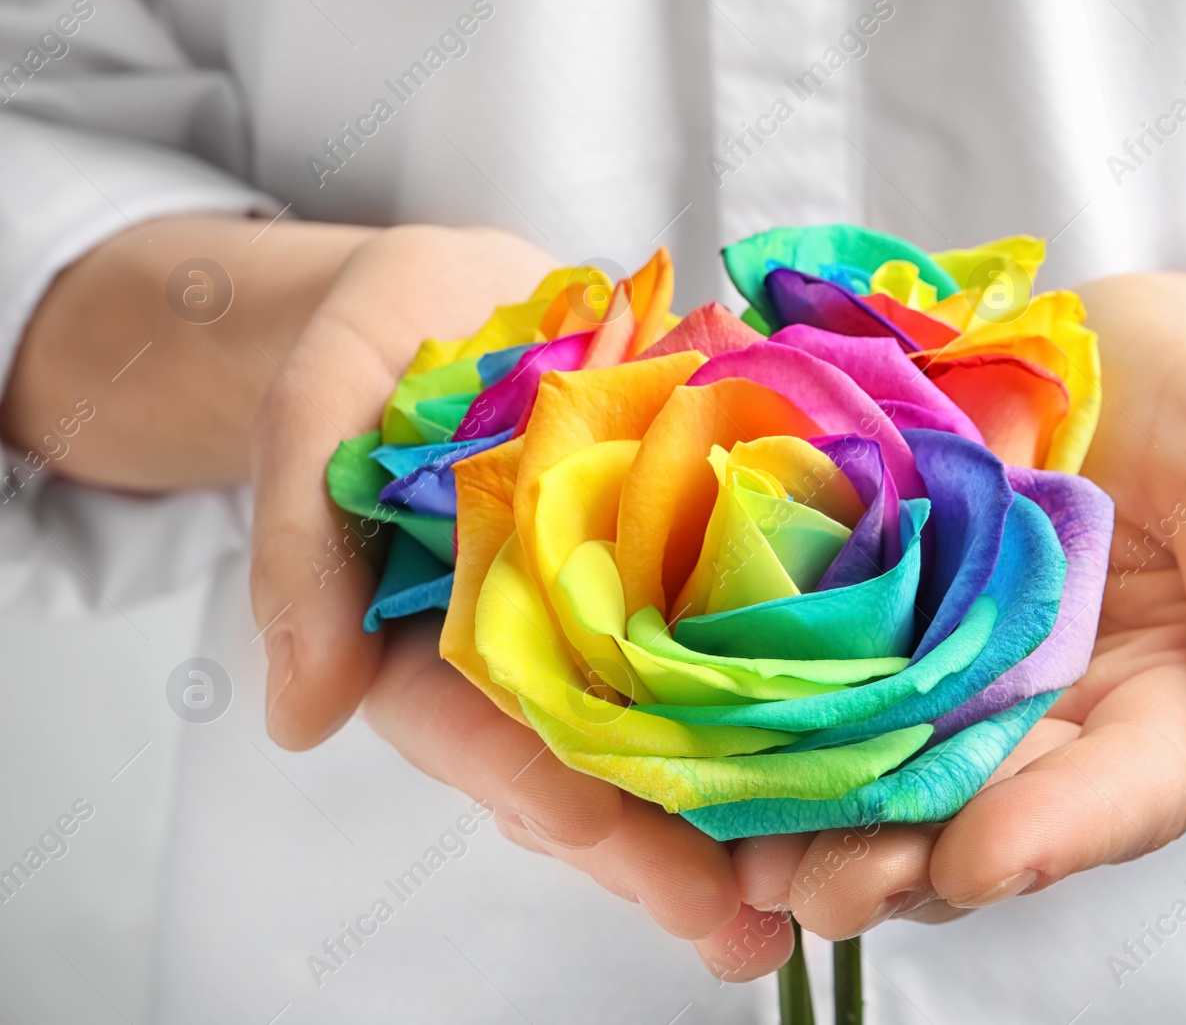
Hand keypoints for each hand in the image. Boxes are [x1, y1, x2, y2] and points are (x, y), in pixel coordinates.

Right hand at [249, 225, 769, 956]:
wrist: (457, 296)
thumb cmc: (371, 352)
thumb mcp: (316, 416)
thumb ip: (300, 551)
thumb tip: (298, 714)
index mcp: (433, 646)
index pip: (486, 738)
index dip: (541, 791)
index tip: (597, 838)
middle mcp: (534, 655)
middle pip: (593, 772)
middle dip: (658, 853)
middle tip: (736, 924)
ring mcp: (612, 619)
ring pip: (669, 735)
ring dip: (734, 813)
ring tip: (807, 883)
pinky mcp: (681, 570)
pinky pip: (730, 644)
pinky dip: (781, 698)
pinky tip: (852, 748)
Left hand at [721, 267, 1185, 952]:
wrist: (1090, 356)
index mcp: (1172, 702)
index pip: (1129, 788)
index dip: (1060, 832)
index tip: (983, 861)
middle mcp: (1060, 724)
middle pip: (992, 816)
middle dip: (909, 861)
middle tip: (827, 890)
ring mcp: (964, 690)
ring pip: (901, 785)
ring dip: (827, 829)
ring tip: (756, 860)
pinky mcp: (882, 646)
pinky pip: (833, 708)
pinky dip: (778, 746)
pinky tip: (720, 774)